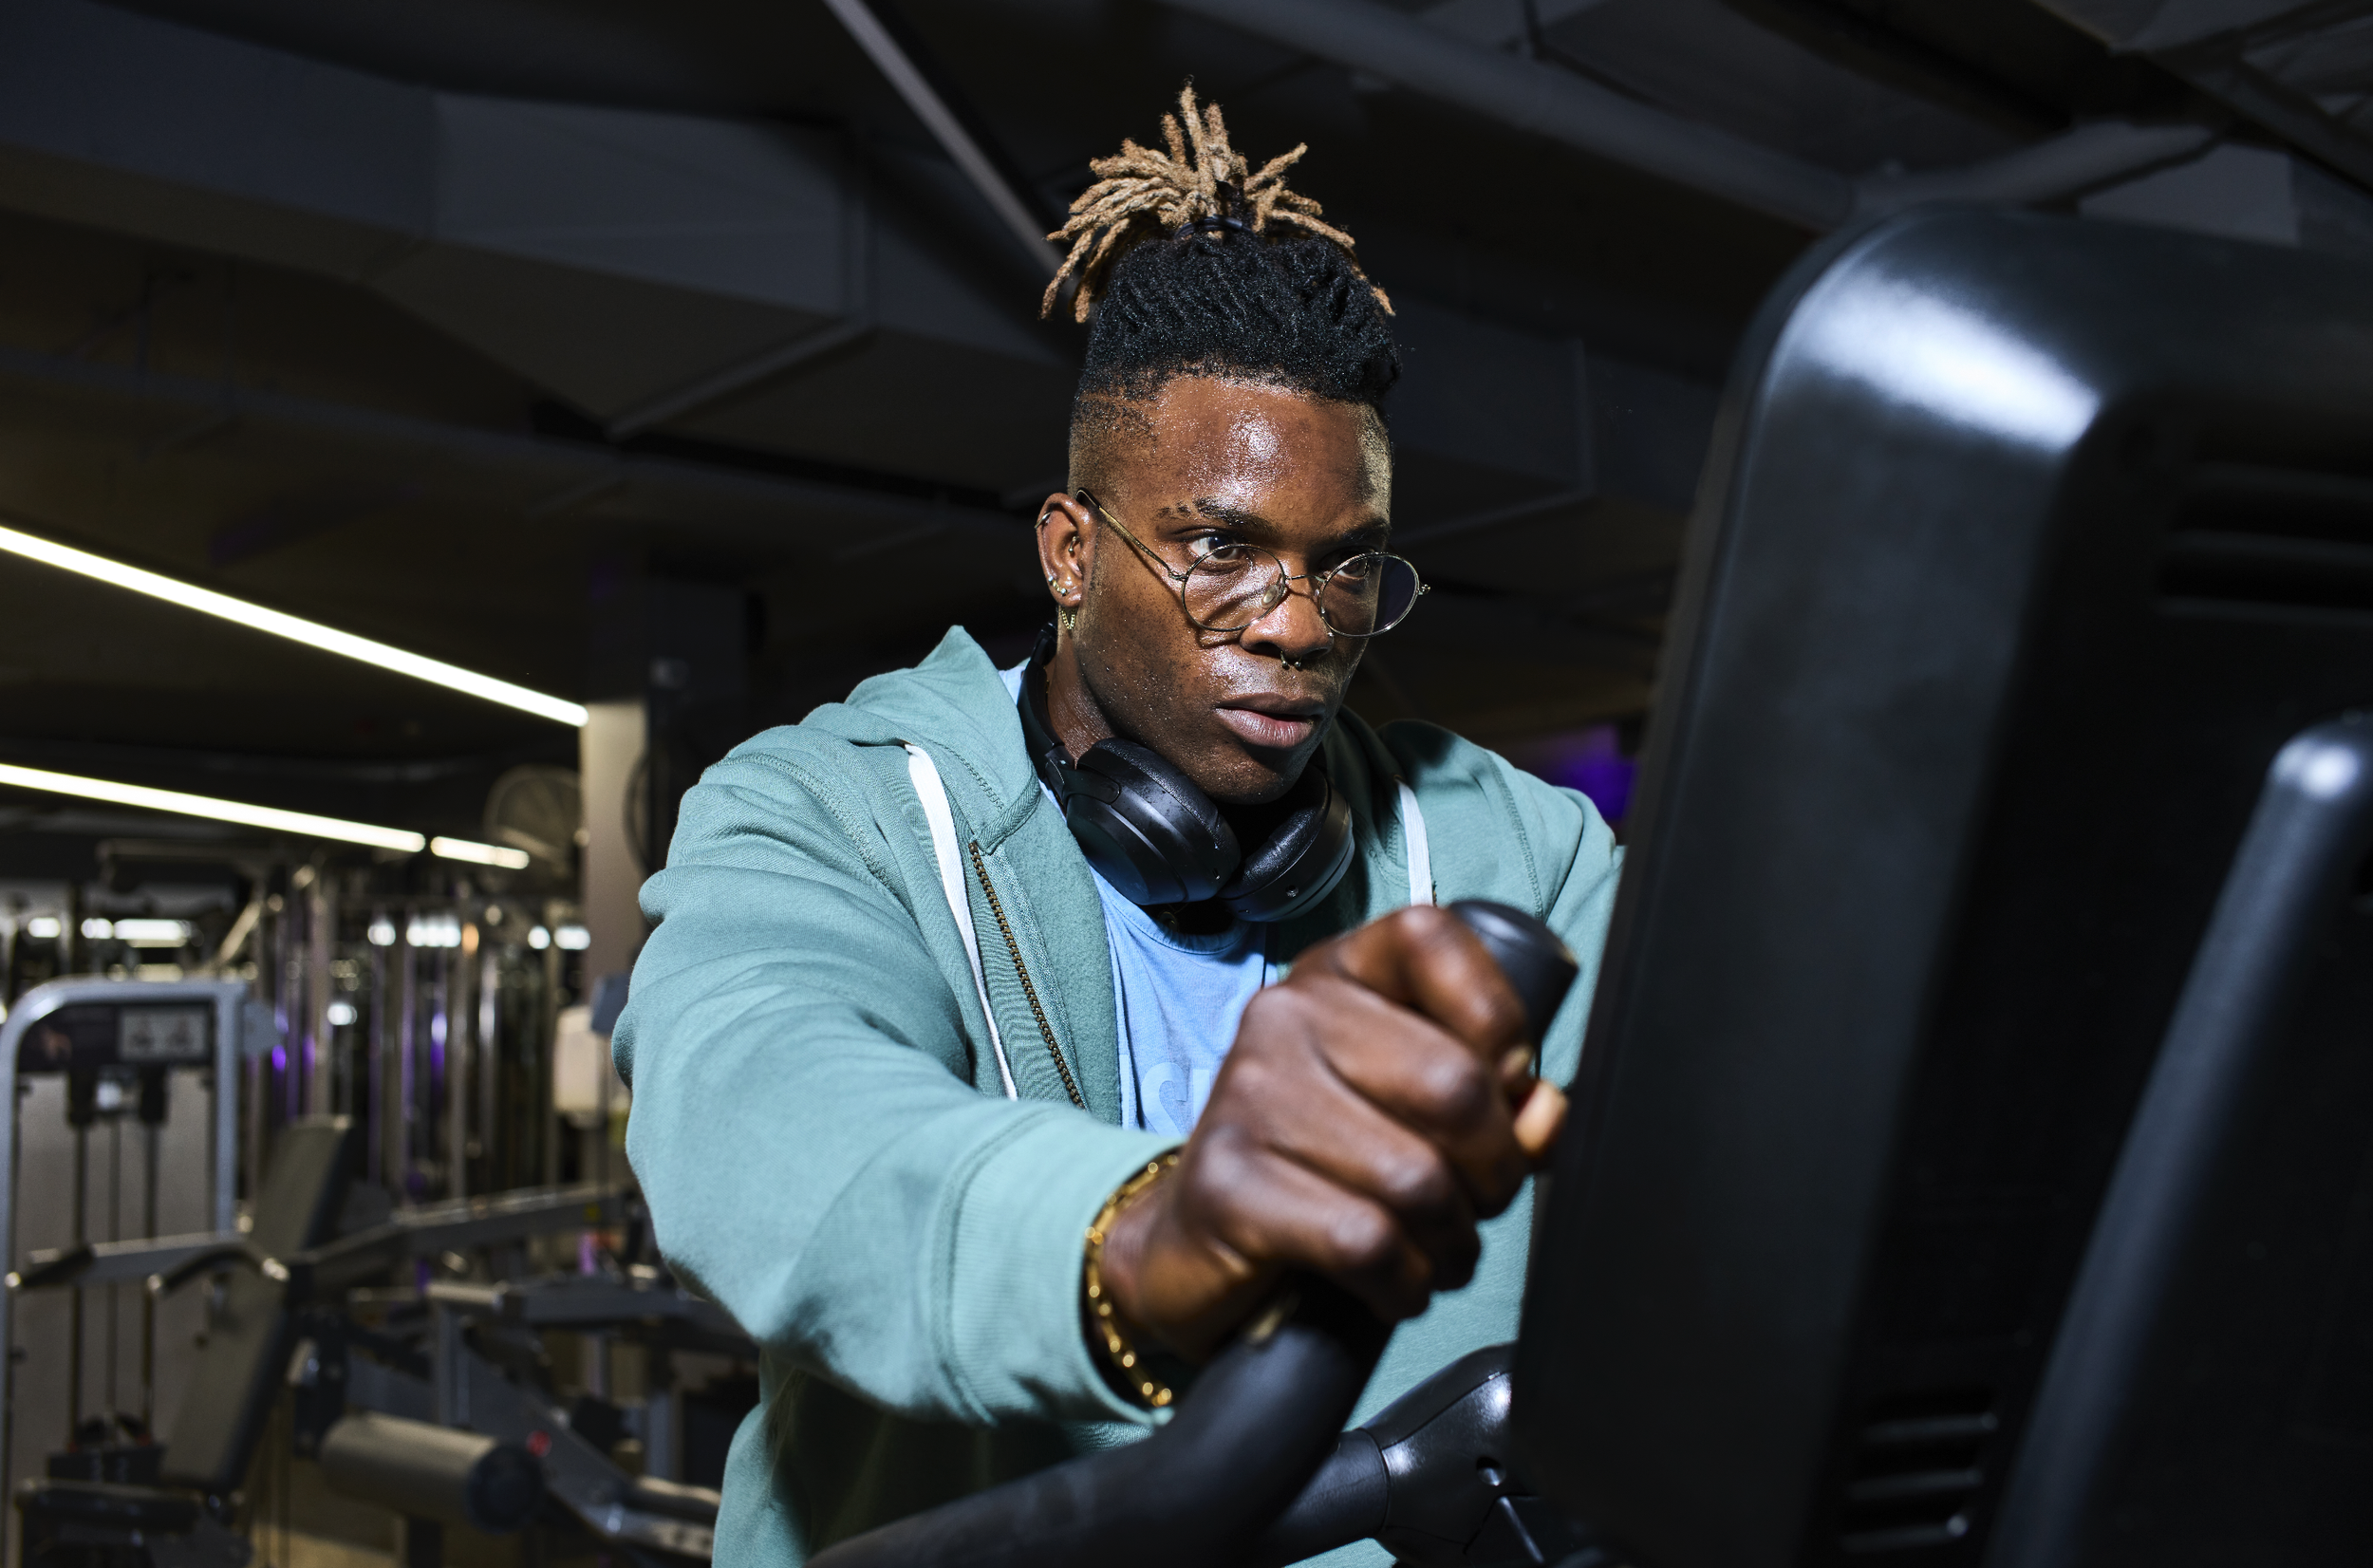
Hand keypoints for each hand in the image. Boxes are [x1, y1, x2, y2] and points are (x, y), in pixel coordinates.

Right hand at [1096, 904, 1568, 1359]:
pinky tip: (1392, 1283)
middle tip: (1477, 1203)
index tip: (1504, 1087)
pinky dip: (1403, 1281)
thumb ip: (1490, 1099)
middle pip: (1451, 1085)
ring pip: (1415, 1178)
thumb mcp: (1404, 1109)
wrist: (1191, 1243)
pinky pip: (1364, 1241)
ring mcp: (1248, 1095)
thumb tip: (1545, 1115)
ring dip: (1450, 1242)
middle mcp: (1285, 1016)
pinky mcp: (1229, 1183)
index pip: (1434, 939)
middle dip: (1495, 1170)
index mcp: (1336, 975)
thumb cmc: (1319, 1167)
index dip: (1500, 1023)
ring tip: (1435, 1253)